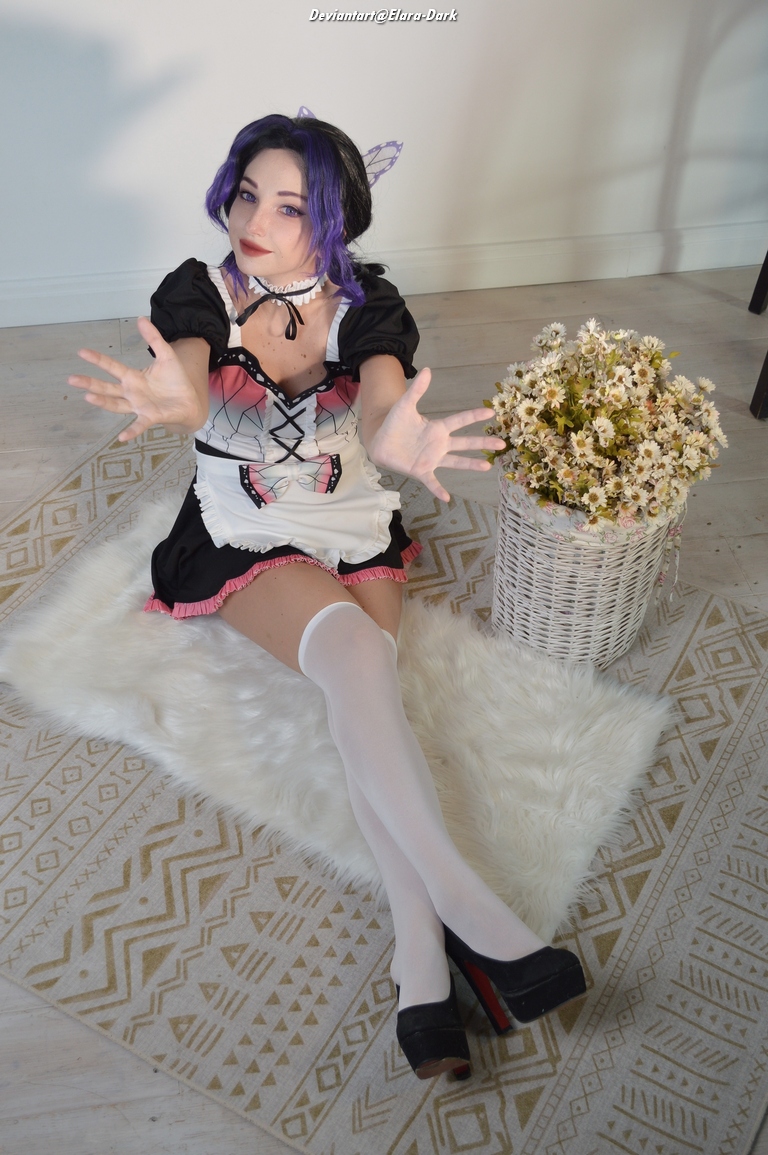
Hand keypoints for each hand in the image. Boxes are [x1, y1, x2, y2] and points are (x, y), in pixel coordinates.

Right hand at [68, 316, 204, 441]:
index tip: (81, 352)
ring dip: (103, 402)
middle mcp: (131, 393)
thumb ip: (154, 338)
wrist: (190, 402)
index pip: (111, 367)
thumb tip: (141, 318)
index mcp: (133, 378)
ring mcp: (139, 406)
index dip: (97, 359)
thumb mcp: (166, 356)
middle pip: (107, 388)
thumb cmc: (175, 381)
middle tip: (71, 379)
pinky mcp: (151, 417)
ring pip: (117, 405)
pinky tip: (121, 437)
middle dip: (89, 383)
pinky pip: (139, 425)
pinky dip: (131, 431)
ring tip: (88, 397)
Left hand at [367, 367, 505, 501]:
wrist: (380, 441)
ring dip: (470, 464)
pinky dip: (438, 489)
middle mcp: (439, 444)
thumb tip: (428, 370)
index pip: (459, 420)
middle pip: (465, 443)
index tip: (491, 413)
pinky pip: (432, 481)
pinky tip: (447, 497)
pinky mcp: (421, 470)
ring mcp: (432, 458)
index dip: (474, 416)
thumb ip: (417, 389)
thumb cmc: (395, 423)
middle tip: (502, 444)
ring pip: (455, 462)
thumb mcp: (405, 405)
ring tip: (487, 466)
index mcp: (437, 428)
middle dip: (482, 443)